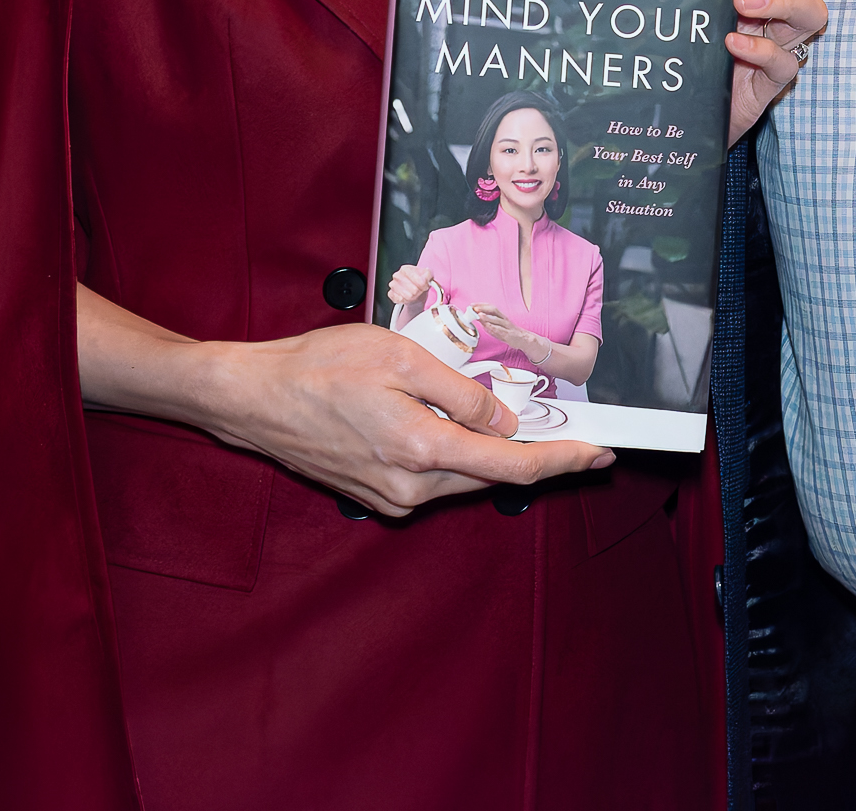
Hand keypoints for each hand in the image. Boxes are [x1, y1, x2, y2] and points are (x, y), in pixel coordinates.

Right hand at [75, 286, 608, 517]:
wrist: (253, 399)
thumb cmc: (320, 366)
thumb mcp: (400, 358)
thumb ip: (460, 391)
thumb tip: (506, 420)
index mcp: (421, 451)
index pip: (513, 467)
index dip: (564, 460)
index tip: (602, 453)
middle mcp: (411, 488)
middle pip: (493, 477)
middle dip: (538, 456)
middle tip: (577, 431)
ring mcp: (391, 498)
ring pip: (465, 478)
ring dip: (496, 455)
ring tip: (523, 423)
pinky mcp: (376, 495)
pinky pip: (435, 478)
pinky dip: (460, 456)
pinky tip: (464, 429)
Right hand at [385, 263, 433, 307]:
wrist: (413, 290)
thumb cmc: (418, 282)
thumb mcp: (426, 275)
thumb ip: (428, 274)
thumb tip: (426, 277)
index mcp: (405, 269)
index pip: (418, 280)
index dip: (423, 285)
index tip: (425, 286)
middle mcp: (397, 276)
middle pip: (413, 289)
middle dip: (419, 292)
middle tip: (420, 291)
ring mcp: (393, 285)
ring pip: (407, 296)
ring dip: (413, 297)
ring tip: (415, 294)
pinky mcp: (391, 294)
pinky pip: (400, 300)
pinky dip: (405, 301)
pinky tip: (407, 297)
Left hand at [475, 306, 539, 357]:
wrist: (523, 339)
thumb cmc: (509, 332)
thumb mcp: (497, 326)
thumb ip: (487, 323)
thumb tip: (476, 319)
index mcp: (501, 316)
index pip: (490, 307)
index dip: (481, 305)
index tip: (472, 305)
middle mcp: (504, 319)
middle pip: (494, 310)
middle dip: (483, 308)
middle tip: (474, 308)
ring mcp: (507, 326)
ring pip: (497, 319)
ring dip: (488, 317)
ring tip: (480, 315)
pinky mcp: (509, 334)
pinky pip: (501, 330)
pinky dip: (494, 328)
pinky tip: (488, 326)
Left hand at [625, 0, 827, 145]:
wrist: (683, 103)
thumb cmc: (688, 39)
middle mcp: (778, 4)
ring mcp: (780, 41)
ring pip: (812, 13)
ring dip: (782, 2)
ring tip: (740, 4)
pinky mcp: (773, 79)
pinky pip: (787, 63)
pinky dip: (763, 50)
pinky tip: (733, 43)